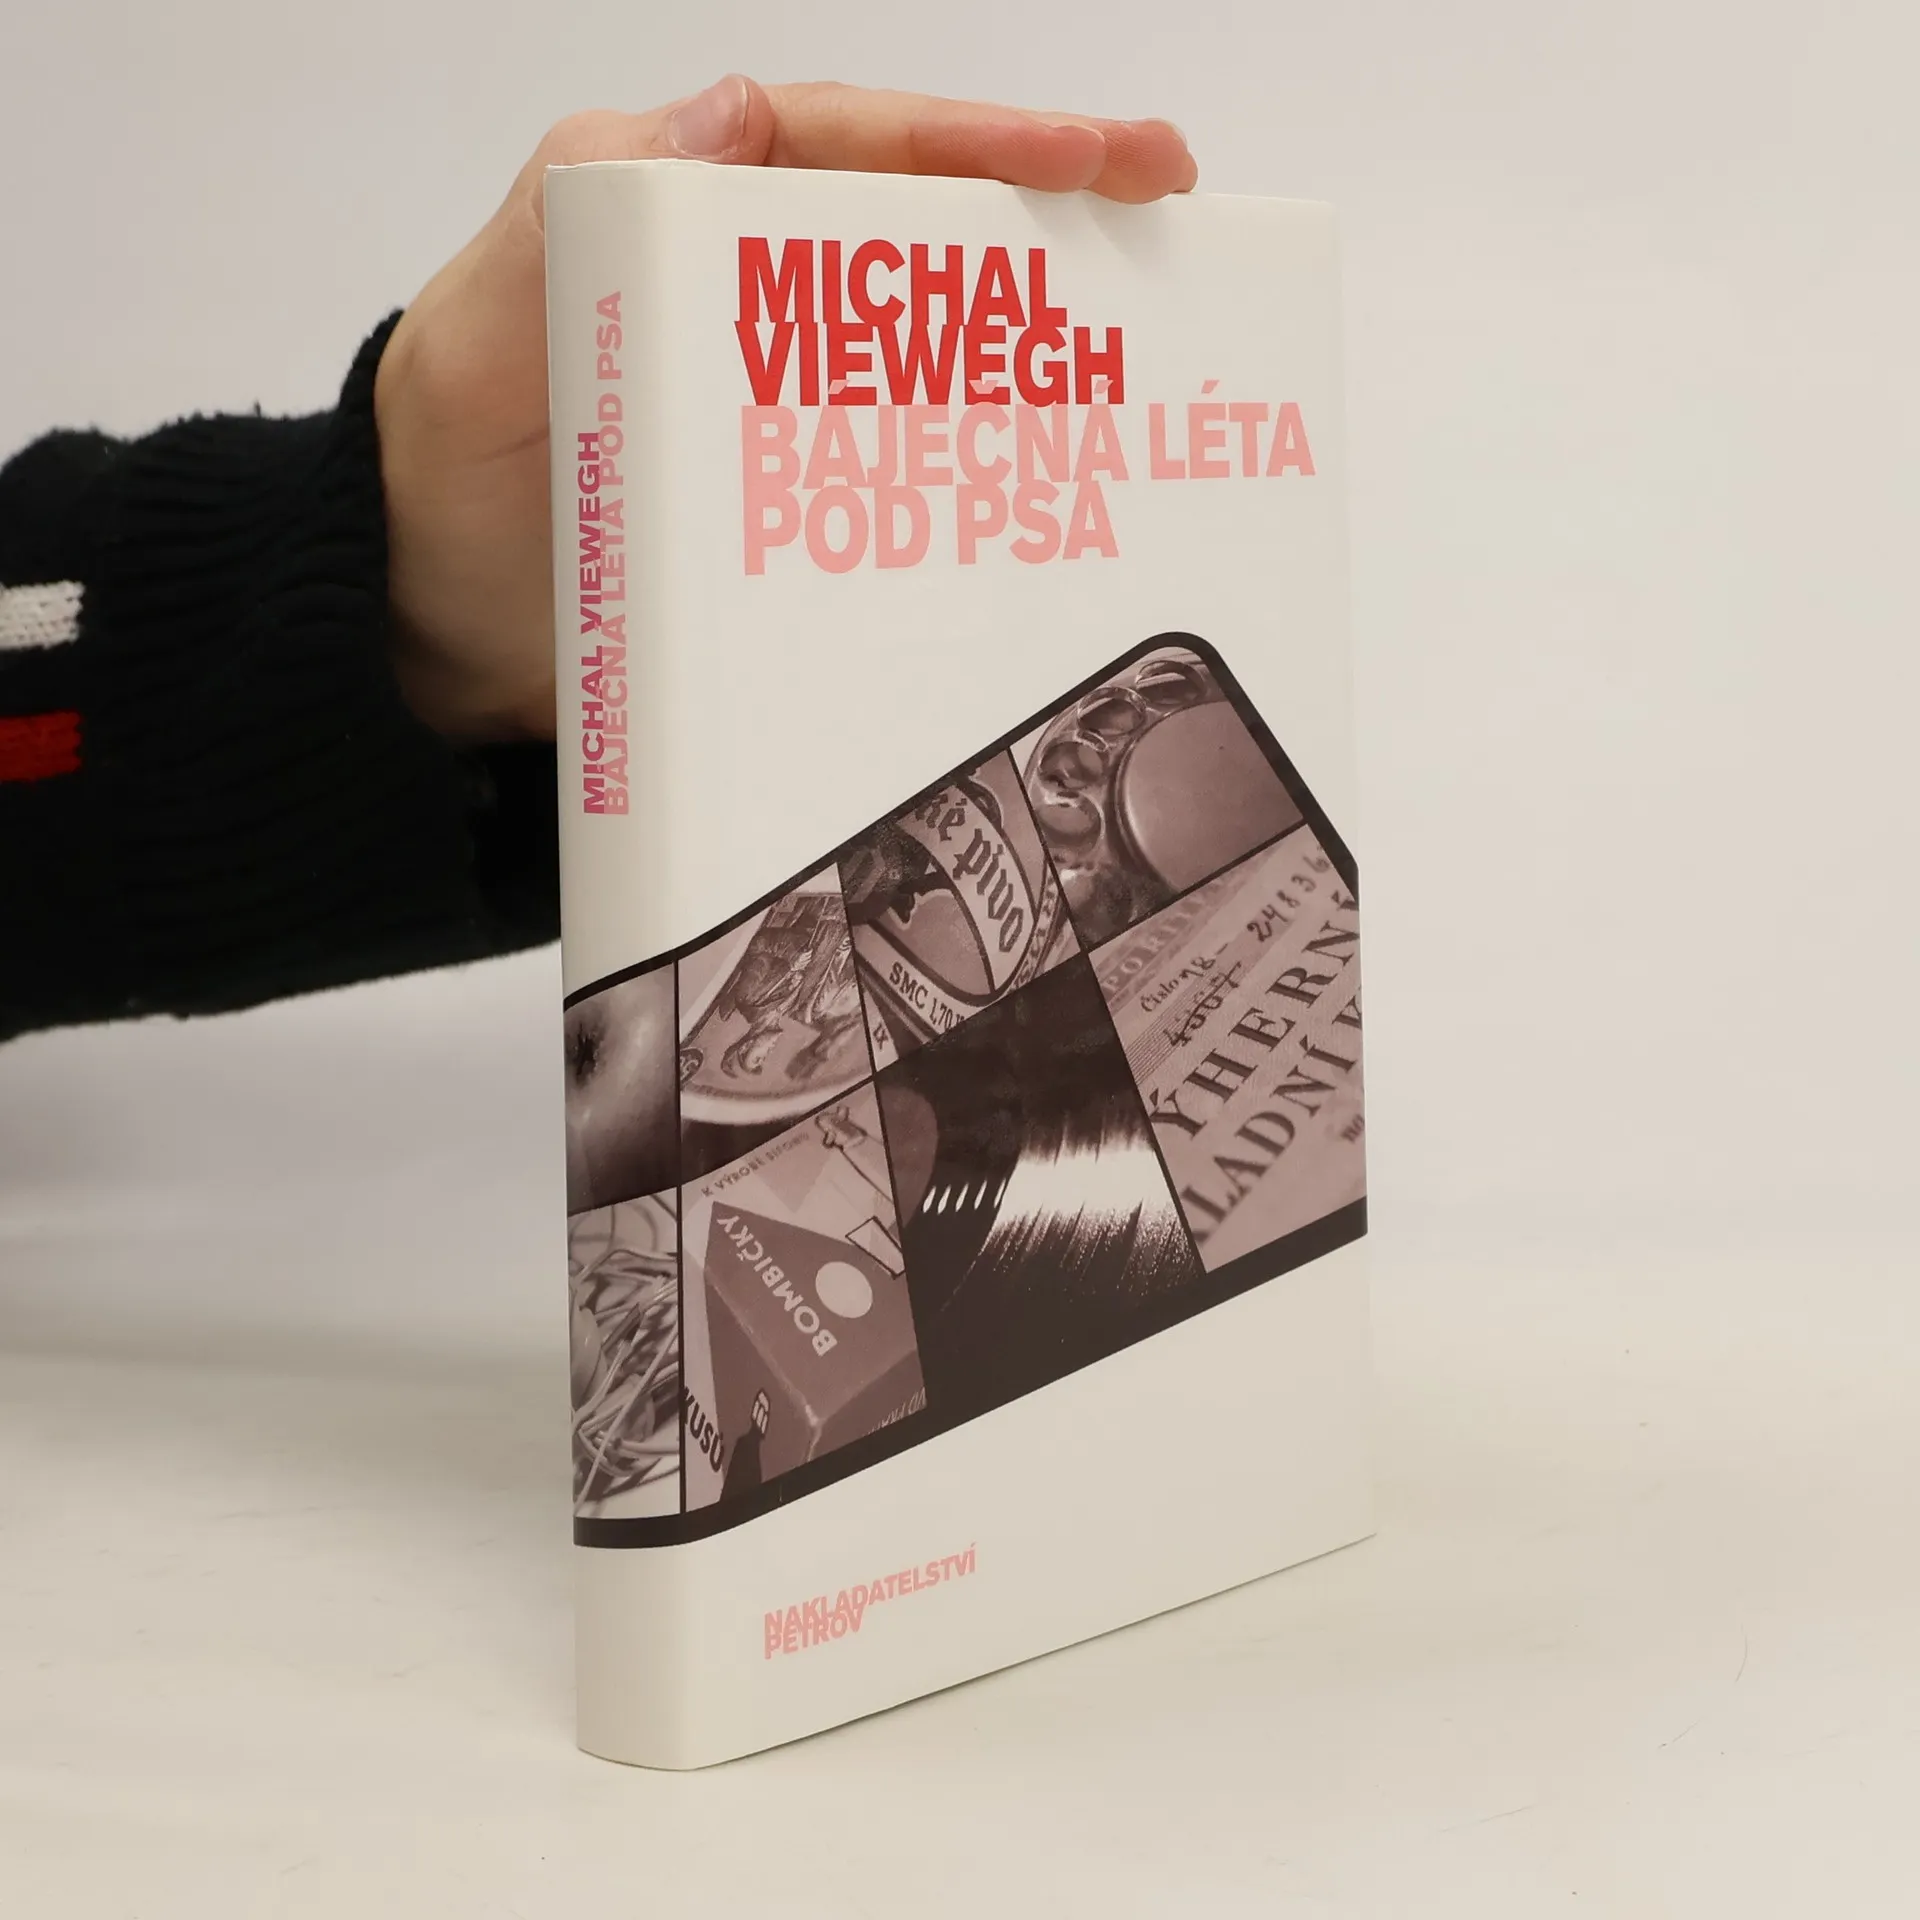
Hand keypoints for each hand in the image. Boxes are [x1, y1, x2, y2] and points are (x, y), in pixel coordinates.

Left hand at [373, 77, 1197, 740]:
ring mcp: (778, 400)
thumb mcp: (473, 345)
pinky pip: (904, 461)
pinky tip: (1056, 476)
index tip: (1107, 158)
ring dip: (1039, 333)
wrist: (422, 642)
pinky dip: (982, 459)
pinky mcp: (793, 499)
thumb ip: (569, 218)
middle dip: (1053, 209)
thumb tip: (728, 114)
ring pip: (931, 342)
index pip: (853, 148)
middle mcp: (746, 296)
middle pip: (920, 230)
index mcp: (680, 217)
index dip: (987, 141)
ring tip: (1154, 341)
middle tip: (1174, 215)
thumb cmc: (436, 485)